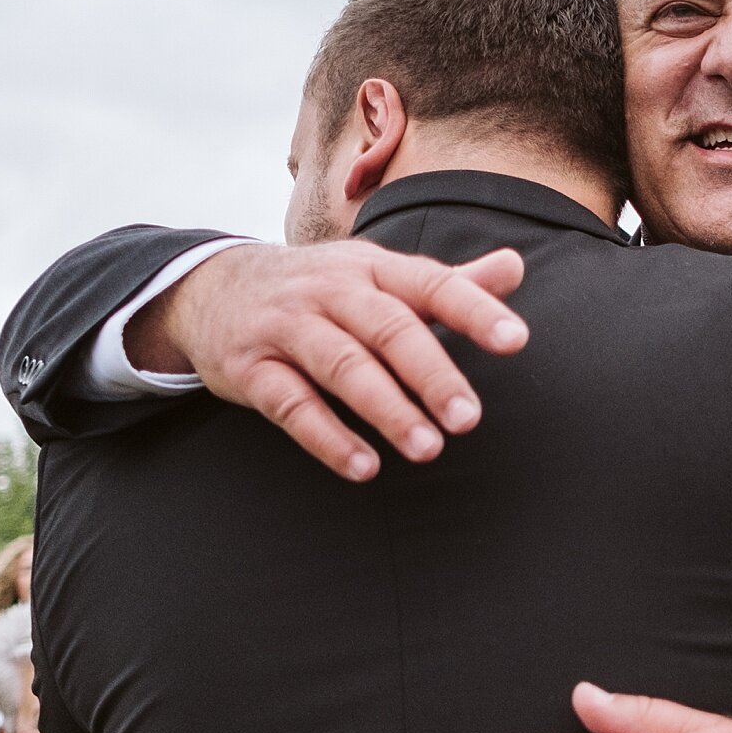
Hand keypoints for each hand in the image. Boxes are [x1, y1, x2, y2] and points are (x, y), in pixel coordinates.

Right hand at [125, 232, 529, 477]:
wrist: (215, 286)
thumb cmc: (321, 289)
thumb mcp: (380, 275)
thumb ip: (448, 282)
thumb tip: (515, 267)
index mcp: (372, 266)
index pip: (431, 282)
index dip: (474, 309)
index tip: (516, 341)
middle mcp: (331, 289)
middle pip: (388, 327)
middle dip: (431, 373)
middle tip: (469, 419)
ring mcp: (288, 327)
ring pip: (342, 365)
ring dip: (386, 409)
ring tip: (427, 450)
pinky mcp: (252, 369)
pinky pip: (291, 405)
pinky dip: (328, 437)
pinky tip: (363, 467)